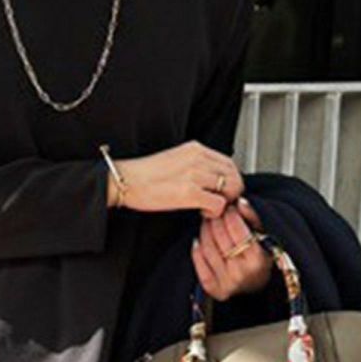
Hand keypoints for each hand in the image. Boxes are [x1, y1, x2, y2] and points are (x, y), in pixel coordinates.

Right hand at [109, 140, 242, 216]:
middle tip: (219, 202)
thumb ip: (195, 164)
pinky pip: (219, 204)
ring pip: (230, 188)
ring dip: (224, 202)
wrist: (125, 180)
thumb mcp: (176, 160)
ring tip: (208, 207)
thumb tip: (211, 178)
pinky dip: (215, 212)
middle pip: (234, 174)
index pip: (228, 162)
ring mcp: (194, 174)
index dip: (231, 179)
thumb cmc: (145, 175)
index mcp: (195, 148)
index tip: (222, 191)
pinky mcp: (189, 193)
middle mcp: (198, 158)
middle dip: (232, 192)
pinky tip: (202, 212)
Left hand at [191, 198, 273, 300]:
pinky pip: (199, 262)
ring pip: (207, 247)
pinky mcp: (213, 288)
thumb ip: (252, 218)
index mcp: (256, 260)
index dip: (230, 214)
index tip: (228, 207)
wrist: (256, 285)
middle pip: (219, 237)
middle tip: (216, 212)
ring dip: (205, 230)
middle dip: (216, 220)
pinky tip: (200, 239)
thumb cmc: (260, 256)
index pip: (236, 229)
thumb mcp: (263, 237)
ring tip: (209, 222)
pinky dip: (197, 248)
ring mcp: (226, 282)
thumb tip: (239, 201)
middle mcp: (240, 273)